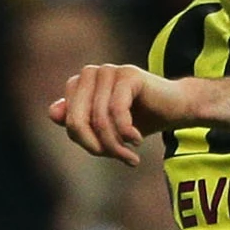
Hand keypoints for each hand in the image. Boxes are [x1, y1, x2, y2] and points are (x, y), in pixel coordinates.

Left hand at [51, 63, 187, 163]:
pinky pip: (116, 111)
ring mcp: (108, 71)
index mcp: (80, 85)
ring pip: (98, 119)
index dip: (87, 143)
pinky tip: (137, 141)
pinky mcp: (128, 74)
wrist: (177, 108)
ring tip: (131, 157)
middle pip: (77, 120)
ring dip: (116, 145)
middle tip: (121, 159)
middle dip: (97, 146)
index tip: (107, 153)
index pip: (70, 122)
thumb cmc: (140, 119)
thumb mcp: (105, 129)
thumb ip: (78, 123)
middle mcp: (90, 74)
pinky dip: (126, 132)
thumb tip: (53, 112)